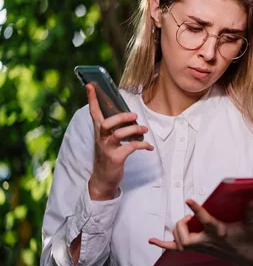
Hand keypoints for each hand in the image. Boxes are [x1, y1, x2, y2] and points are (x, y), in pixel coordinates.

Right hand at [86, 84, 153, 200]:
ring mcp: (108, 149)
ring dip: (134, 130)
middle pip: (106, 123)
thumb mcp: (108, 141)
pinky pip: (130, 148)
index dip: (92, 99)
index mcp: (99, 132)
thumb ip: (115, 128)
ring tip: (144, 129)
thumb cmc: (108, 156)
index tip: (90, 85)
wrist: (103, 179)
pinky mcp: (116, 158)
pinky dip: (142, 145)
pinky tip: (148, 147)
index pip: (94, 113)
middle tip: (134, 115)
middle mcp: (101, 139)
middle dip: (121, 117)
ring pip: (119, 134)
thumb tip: (129, 116)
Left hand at [149, 199, 252, 265]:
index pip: (205, 221)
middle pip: (185, 237)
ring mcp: (202, 247)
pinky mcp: (199, 250)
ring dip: (178, 231)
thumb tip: (249, 198)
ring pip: (180, 244)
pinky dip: (164, 245)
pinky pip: (177, 249)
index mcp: (219, 232)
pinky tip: (152, 240)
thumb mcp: (252, 225)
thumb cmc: (249, 239)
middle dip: (182, 225)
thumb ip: (250, 212)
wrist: (248, 257)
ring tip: (186, 222)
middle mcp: (208, 241)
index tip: (189, 200)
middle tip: (190, 217)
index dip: (196, 210)